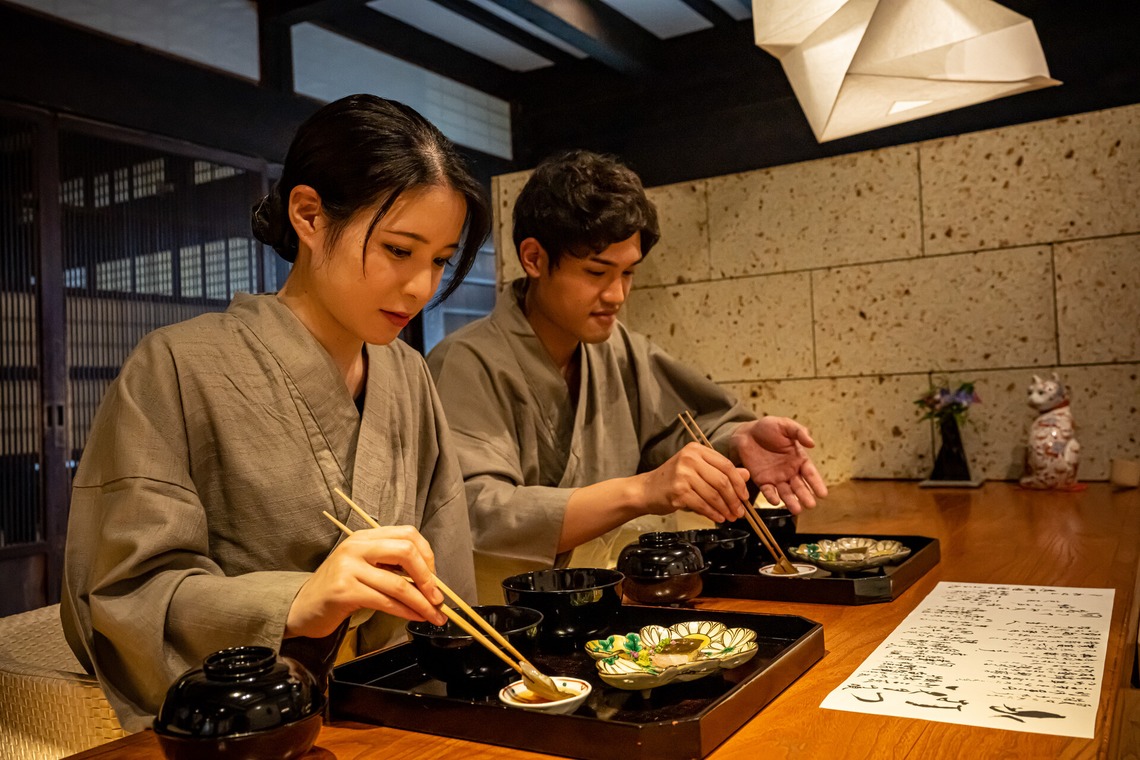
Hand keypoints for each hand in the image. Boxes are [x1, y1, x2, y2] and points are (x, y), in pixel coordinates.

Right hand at [286, 525, 445, 638]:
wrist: (303, 608)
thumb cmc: (339, 589)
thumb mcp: (364, 568)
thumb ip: (390, 566)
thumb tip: (430, 581)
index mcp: (365, 536)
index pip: (407, 534)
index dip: (427, 555)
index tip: (434, 577)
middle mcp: (357, 547)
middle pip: (406, 551)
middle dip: (429, 577)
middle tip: (438, 598)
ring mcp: (349, 567)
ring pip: (398, 583)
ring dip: (422, 602)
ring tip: (435, 615)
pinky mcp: (344, 591)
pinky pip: (385, 601)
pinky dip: (406, 611)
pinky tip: (416, 617)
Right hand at [635, 442, 750, 522]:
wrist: (646, 490)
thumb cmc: (673, 480)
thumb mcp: (697, 470)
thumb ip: (721, 471)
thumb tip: (746, 475)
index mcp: (696, 450)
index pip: (725, 465)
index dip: (739, 482)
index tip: (745, 496)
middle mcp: (689, 459)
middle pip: (721, 480)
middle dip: (734, 499)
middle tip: (740, 511)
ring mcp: (683, 474)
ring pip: (713, 495)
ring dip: (725, 509)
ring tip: (730, 517)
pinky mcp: (678, 491)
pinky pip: (702, 505)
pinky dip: (713, 513)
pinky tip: (718, 518)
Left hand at [732, 417, 827, 512]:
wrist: (746, 433)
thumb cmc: (768, 428)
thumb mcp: (785, 425)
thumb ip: (799, 432)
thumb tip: (812, 443)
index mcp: (799, 459)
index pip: (810, 473)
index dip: (816, 483)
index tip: (823, 494)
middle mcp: (790, 471)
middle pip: (799, 486)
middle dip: (805, 496)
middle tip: (810, 505)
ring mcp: (776, 477)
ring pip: (786, 492)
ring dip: (791, 501)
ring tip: (796, 510)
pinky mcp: (762, 480)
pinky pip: (768, 491)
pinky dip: (771, 497)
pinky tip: (775, 501)